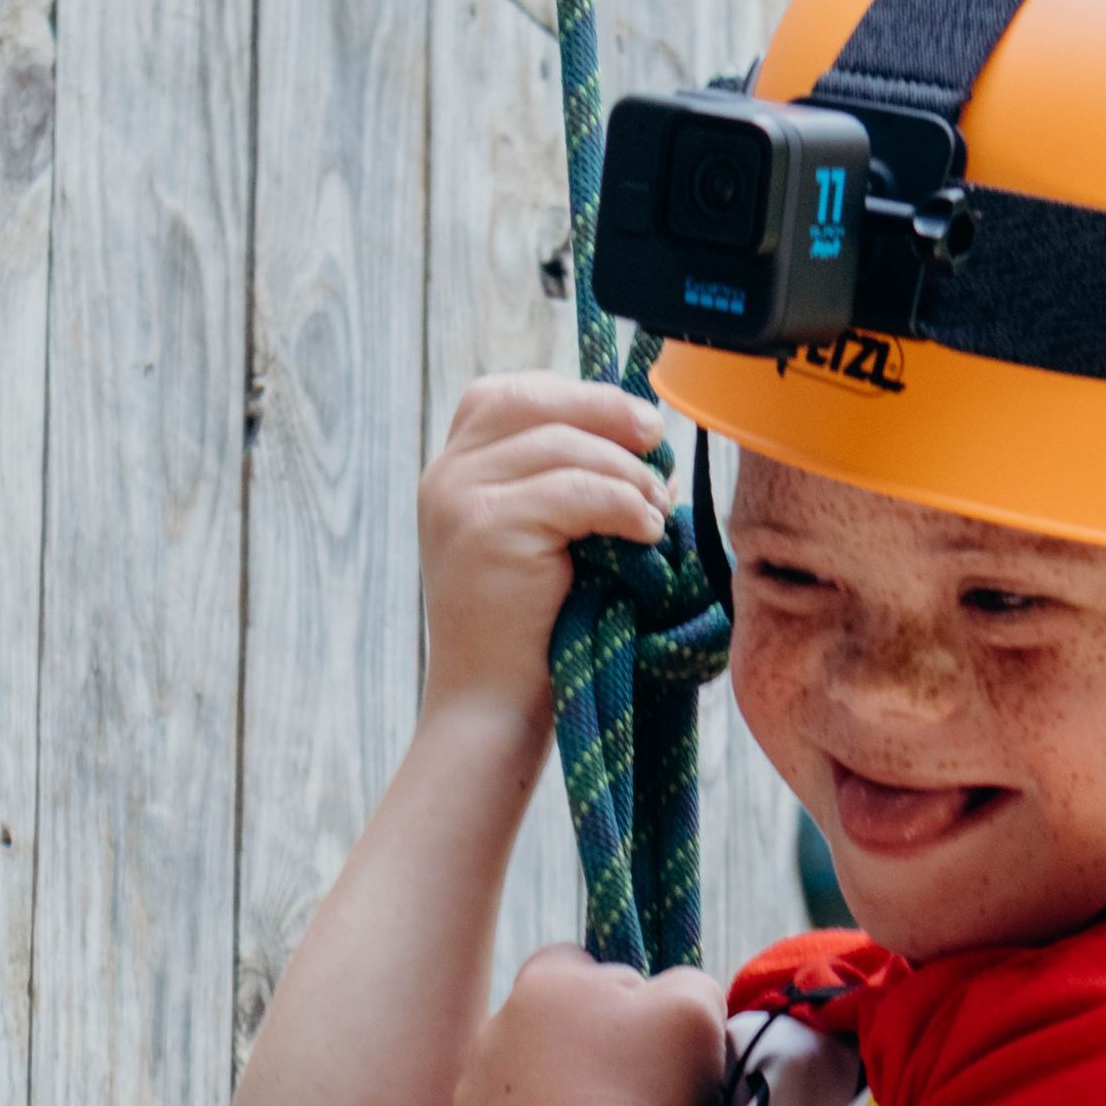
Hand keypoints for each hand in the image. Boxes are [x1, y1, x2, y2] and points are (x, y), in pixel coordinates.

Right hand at [416, 373, 671, 724]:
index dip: (580, 399)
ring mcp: (460, 498)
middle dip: (609, 415)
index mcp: (452, 472)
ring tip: (657, 511)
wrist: (492, 710)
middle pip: (536, 402)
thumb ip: (571, 488)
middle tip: (659, 447)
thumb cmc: (533, 635)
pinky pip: (577, 491)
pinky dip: (625, 505)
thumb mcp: (544, 545)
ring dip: (627, 473)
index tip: (636, 427)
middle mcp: (446, 475)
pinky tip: (648, 534)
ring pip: (564, 446)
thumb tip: (650, 447)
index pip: (512, 395)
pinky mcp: (487, 528)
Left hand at [439, 945, 725, 1105]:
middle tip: (625, 1095)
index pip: (570, 962)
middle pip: (540, 1031)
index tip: (641, 1034)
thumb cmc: (650, 1097)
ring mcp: (466, 1101)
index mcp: (543, 986)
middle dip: (576, 1053)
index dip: (609, 992)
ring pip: (513, 1092)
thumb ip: (687, 982)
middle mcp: (490, 1034)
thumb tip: (668, 995)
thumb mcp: (697, 1011)